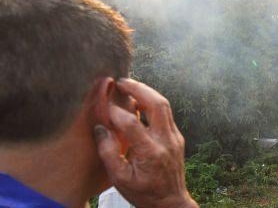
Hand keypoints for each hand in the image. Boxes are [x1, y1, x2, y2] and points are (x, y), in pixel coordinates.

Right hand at [94, 79, 197, 207]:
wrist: (171, 203)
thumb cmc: (143, 193)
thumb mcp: (119, 179)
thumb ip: (108, 152)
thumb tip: (100, 128)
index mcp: (150, 153)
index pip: (131, 124)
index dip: (115, 112)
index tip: (103, 105)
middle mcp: (166, 141)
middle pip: (156, 104)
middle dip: (137, 88)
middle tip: (120, 81)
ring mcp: (174, 137)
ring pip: (164, 104)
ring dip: (146, 91)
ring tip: (129, 85)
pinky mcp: (177, 136)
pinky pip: (166, 112)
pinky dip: (152, 101)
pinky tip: (139, 99)